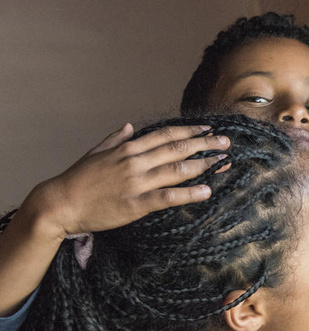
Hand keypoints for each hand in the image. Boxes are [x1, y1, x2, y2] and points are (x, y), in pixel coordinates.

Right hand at [29, 123, 229, 239]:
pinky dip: (188, 194)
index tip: (209, 129)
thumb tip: (129, 126)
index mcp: (128, 148)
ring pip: (176, 170)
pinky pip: (167, 197)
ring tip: (223, 163)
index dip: (190, 131)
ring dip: (203, 166)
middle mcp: (135, 162)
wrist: (60, 203)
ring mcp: (136, 182)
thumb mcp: (96, 153)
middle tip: (226, 143)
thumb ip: (115, 139)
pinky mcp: (136, 204)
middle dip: (205, 145)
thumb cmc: (78, 179)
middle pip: (177, 149)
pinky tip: (206, 192)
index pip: (166, 135)